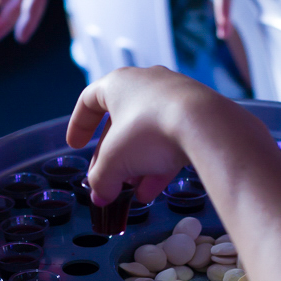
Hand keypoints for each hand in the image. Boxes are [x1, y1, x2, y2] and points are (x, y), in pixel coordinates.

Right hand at [67, 67, 221, 205]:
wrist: (206, 125)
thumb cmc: (150, 131)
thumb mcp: (114, 161)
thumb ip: (101, 180)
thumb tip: (100, 196)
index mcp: (118, 83)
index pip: (89, 101)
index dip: (79, 125)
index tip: (75, 146)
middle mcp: (146, 83)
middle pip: (119, 123)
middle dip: (112, 156)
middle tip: (107, 179)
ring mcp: (174, 96)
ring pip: (146, 133)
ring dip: (135, 164)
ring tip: (131, 191)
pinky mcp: (196, 113)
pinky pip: (170, 138)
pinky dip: (158, 163)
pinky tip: (153, 190)